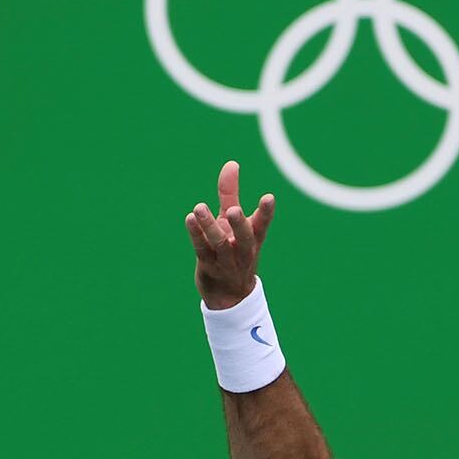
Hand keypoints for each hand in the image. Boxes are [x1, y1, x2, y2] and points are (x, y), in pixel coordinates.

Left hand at [185, 160, 275, 309]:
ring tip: (199, 208)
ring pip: (219, 243)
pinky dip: (196, 235)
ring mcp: (225, 260)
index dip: (266, 212)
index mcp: (254, 238)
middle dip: (239, 224)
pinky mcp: (208, 266)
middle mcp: (242, 250)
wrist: (229, 295)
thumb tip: (231, 163)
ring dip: (209, 226)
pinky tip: (190, 219)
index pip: (263, 224)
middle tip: (233, 211)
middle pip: (244, 237)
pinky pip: (202, 250)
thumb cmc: (233, 248)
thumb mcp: (233, 221)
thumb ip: (231, 193)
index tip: (268, 197)